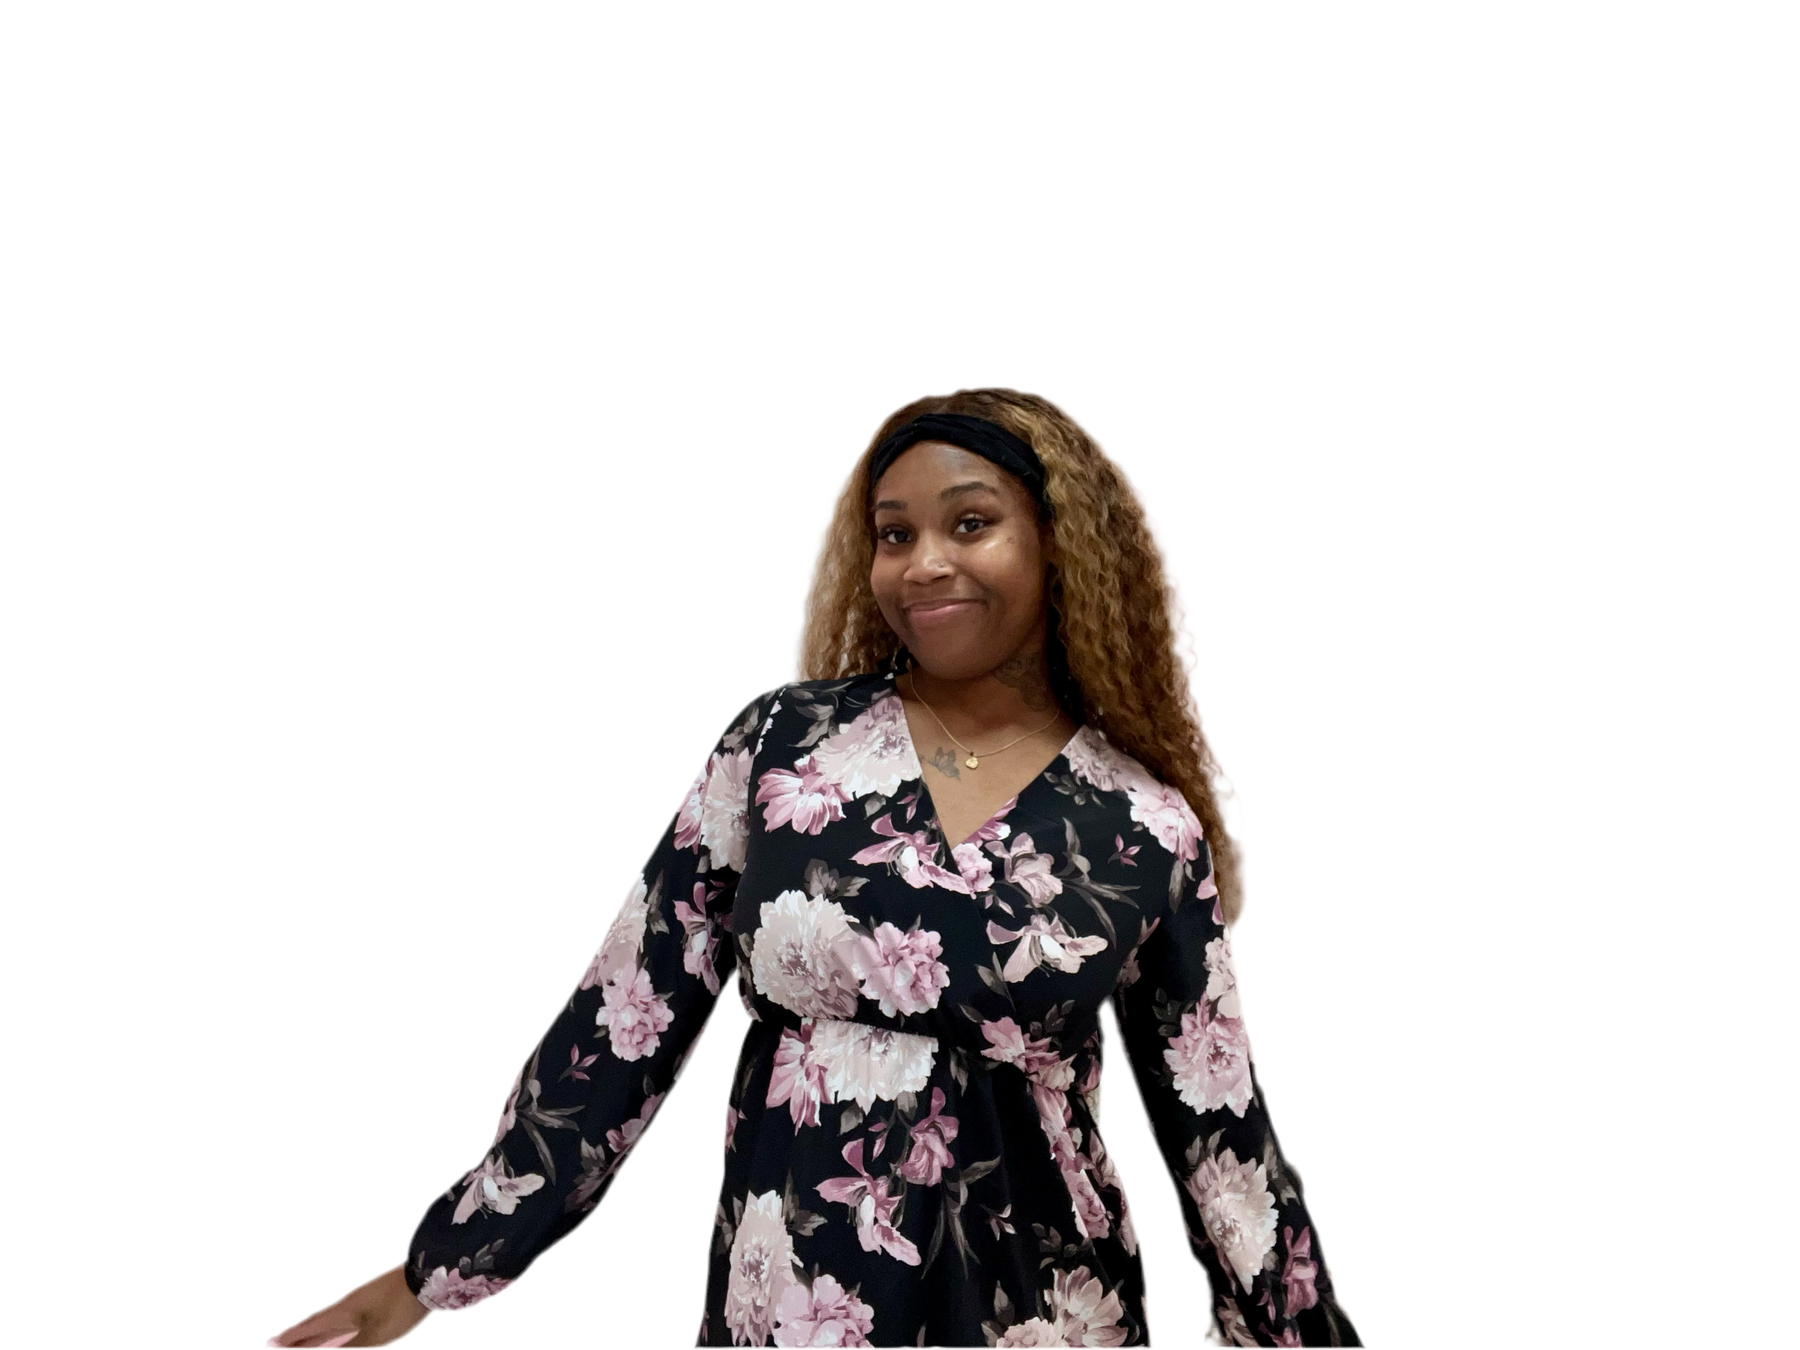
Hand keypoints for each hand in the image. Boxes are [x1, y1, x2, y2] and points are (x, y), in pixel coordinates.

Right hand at [270, 1265, 429, 1346]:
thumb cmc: (400, 1307)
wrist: (427, 1276)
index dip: (293, 1337)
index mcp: (345, 1312)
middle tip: (279, 1343)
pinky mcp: (375, 1300)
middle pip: (318, 1324)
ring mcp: (362, 1301)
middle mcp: (349, 1305)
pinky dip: (335, 1327)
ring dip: (315, 1332)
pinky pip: (346, 1317)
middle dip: (298, 1336)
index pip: (312, 1327)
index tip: (272, 1342)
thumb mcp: (374, 1335)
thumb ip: (348, 1346)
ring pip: (332, 1321)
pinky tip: (338, 1332)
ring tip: (302, 1341)